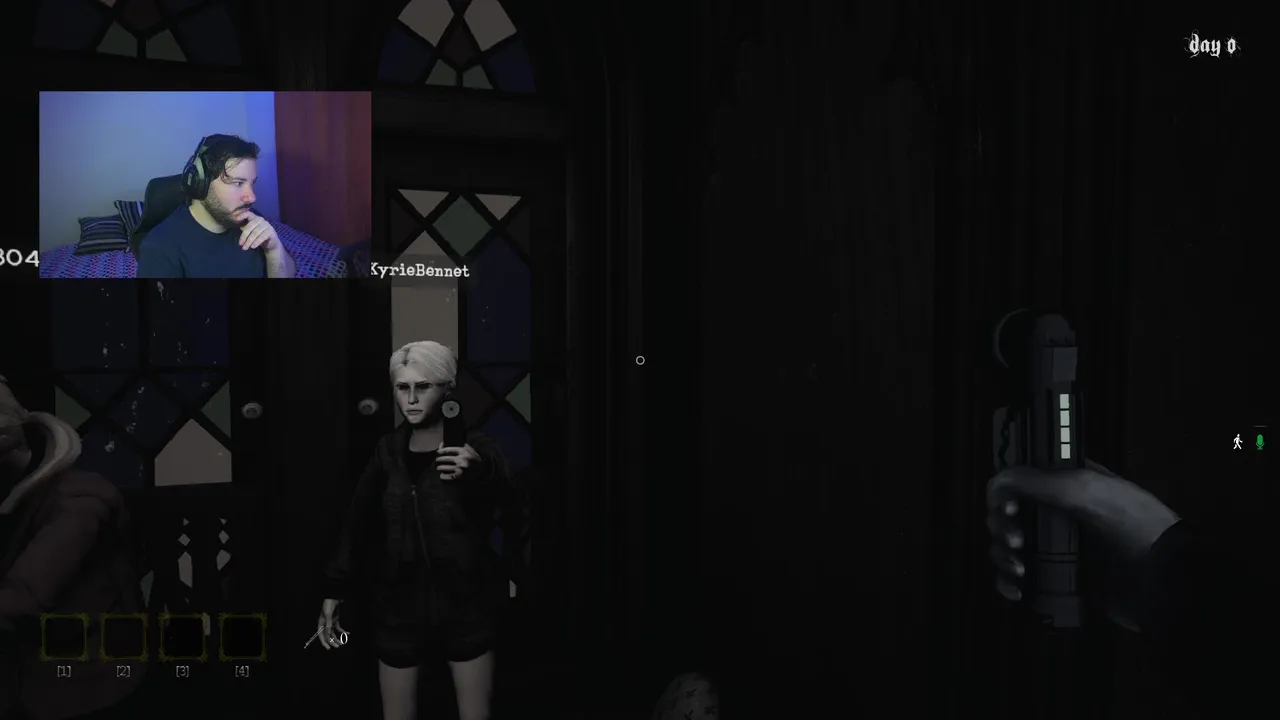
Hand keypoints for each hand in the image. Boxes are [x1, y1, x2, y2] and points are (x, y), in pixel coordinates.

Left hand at [237, 211, 280, 252]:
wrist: (270, 244)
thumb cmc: (258, 236)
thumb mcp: (250, 232)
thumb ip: (245, 228)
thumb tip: (238, 226)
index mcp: (255, 218)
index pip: (249, 213)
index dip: (242, 215)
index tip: (236, 219)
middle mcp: (261, 220)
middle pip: (251, 225)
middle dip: (244, 235)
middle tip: (240, 244)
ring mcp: (267, 225)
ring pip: (256, 232)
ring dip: (249, 240)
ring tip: (245, 247)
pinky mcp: (271, 232)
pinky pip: (262, 236)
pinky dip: (257, 242)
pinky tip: (253, 246)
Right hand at [316, 598, 345, 649]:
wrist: (334, 597)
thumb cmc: (329, 604)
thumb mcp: (328, 613)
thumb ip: (328, 623)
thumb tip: (328, 632)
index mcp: (321, 623)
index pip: (321, 635)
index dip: (324, 642)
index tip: (328, 648)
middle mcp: (325, 624)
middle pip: (328, 636)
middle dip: (332, 642)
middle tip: (337, 646)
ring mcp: (330, 622)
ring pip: (333, 633)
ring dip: (337, 638)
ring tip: (342, 643)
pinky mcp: (336, 620)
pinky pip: (339, 628)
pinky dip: (343, 631)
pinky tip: (348, 633)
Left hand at [436, 444, 478, 480]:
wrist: (483, 472)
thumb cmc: (475, 460)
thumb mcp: (470, 450)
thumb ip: (461, 445)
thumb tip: (448, 444)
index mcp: (464, 452)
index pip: (448, 450)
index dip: (441, 451)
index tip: (438, 452)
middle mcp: (461, 460)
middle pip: (444, 459)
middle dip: (439, 459)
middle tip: (437, 460)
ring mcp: (460, 469)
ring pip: (444, 468)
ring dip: (440, 468)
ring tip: (438, 468)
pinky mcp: (459, 477)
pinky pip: (446, 476)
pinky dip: (443, 476)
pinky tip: (442, 475)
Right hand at [986, 460, 1179, 630]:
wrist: (1163, 578)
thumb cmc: (1128, 522)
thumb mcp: (1085, 489)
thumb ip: (1037, 480)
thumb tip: (995, 480)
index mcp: (1063, 484)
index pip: (1016, 481)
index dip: (1003, 493)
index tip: (1011, 509)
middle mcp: (1054, 513)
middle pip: (1005, 515)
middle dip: (1001, 527)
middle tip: (1018, 541)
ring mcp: (1053, 548)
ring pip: (1005, 547)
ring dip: (1002, 556)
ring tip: (1021, 570)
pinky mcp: (1055, 579)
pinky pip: (1016, 579)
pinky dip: (1006, 583)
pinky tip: (1017, 591)